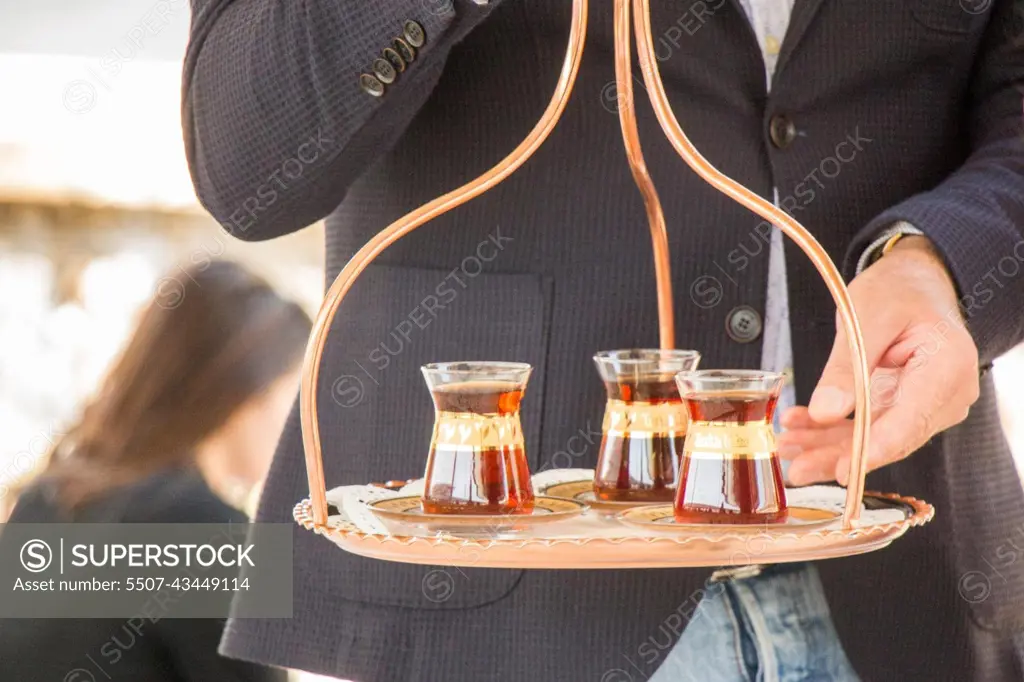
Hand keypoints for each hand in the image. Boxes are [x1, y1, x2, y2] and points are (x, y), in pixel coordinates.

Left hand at [777, 236, 979, 485]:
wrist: (913, 284)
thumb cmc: (898, 291)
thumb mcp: (867, 315)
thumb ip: (848, 365)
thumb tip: (826, 411)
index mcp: (947, 367)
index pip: (911, 421)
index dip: (875, 449)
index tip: (844, 470)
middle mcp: (944, 395)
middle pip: (889, 438)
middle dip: (839, 456)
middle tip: (797, 469)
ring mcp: (923, 405)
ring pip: (871, 439)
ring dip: (826, 447)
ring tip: (787, 448)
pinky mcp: (901, 408)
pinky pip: (864, 428)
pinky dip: (829, 432)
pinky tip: (798, 430)